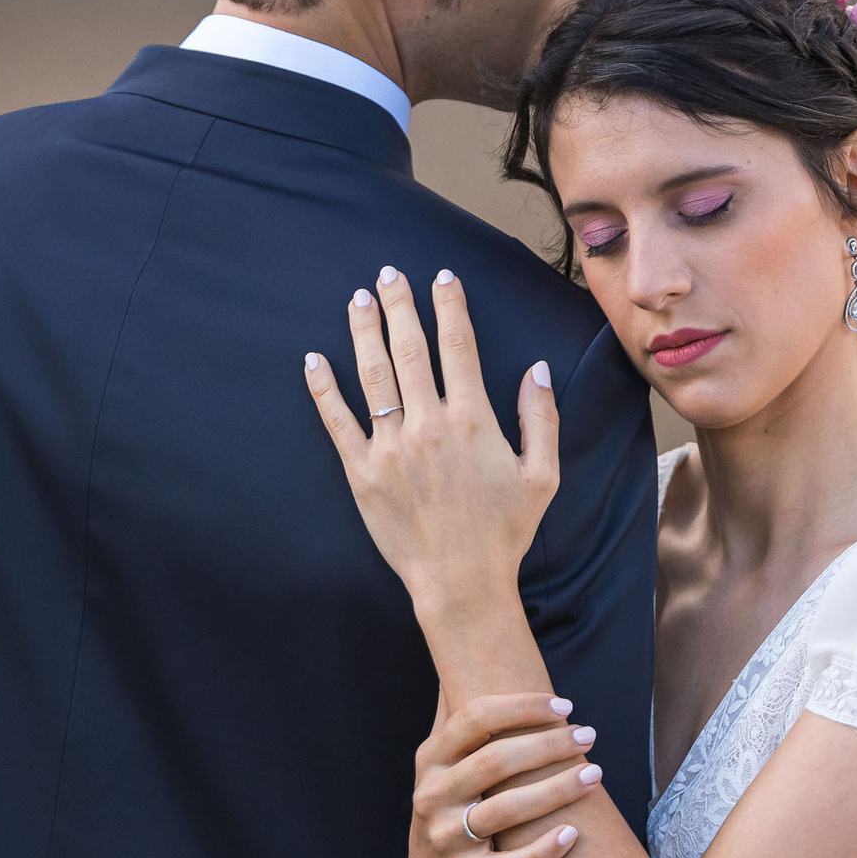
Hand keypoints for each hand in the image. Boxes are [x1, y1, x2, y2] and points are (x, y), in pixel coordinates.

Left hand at [303, 267, 559, 613]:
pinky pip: (337, 421)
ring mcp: (391, 448)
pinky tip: (313, 359)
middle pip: (410, 350)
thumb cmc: (505, 532)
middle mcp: (429, 426)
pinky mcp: (362, 473)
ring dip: (364, 332)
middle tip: (389, 274)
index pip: (458, 347)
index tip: (441, 277)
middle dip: (399, 306)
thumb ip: (541, 418)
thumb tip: (537, 370)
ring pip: (373, 375)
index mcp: (473, 421)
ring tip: (358, 300)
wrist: (461, 583)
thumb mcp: (543, 475)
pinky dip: (323, 388)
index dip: (449, 306)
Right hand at [408, 693, 603, 857]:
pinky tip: (574, 834)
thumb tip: (473, 661)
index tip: (564, 705)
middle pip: (495, 761)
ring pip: (507, 811)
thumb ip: (459, 719)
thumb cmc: (450, 806)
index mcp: (431, 759)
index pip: (474, 719)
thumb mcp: (442, 764)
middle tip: (589, 735)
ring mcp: (446, 838)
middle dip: (548, 745)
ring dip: (557, 790)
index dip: (521, 707)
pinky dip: (544, 850)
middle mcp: (432, 795)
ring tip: (595, 775)